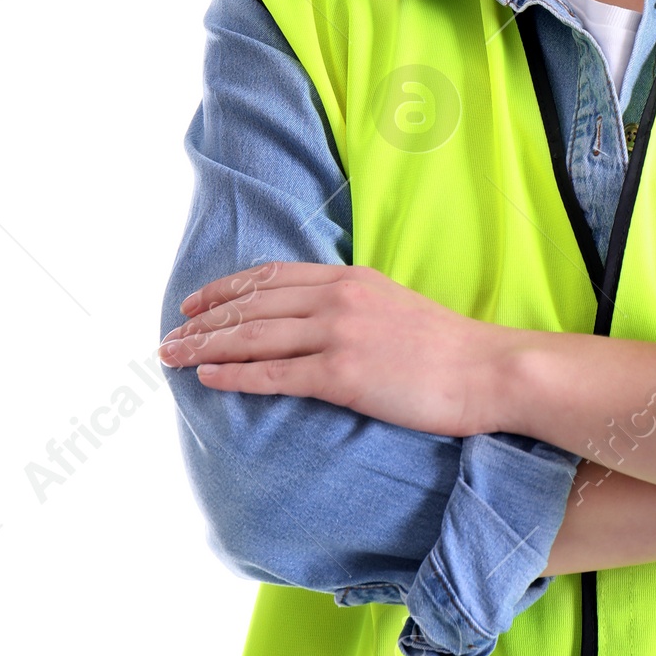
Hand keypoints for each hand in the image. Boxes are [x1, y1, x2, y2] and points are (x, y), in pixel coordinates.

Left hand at [158, 262, 506, 436]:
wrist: (485, 369)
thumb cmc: (446, 346)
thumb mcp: (394, 304)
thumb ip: (352, 303)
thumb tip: (314, 317)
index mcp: (352, 277)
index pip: (273, 277)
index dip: (228, 288)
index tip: (197, 302)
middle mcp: (339, 298)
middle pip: (254, 305)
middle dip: (205, 320)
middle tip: (170, 333)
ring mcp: (339, 334)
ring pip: (255, 336)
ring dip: (206, 347)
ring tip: (173, 356)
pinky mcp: (342, 375)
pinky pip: (273, 374)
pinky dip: (234, 375)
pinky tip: (207, 378)